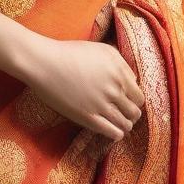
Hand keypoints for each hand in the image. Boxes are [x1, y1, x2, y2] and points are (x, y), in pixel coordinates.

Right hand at [16, 33, 145, 140]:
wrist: (44, 62)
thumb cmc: (71, 53)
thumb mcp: (102, 50)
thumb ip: (122, 65)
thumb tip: (133, 82)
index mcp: (119, 72)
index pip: (139, 96)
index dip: (134, 100)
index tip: (127, 102)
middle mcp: (114, 89)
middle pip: (134, 112)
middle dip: (131, 114)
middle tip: (123, 113)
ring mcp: (101, 104)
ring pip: (126, 124)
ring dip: (124, 125)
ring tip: (118, 123)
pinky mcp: (88, 117)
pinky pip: (113, 133)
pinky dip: (116, 134)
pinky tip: (112, 131)